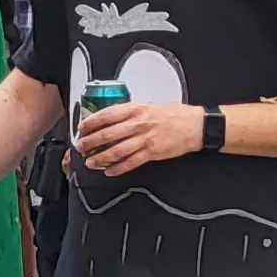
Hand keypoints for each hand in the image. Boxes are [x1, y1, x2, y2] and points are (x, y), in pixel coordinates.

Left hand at [77, 100, 201, 174]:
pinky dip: (118, 168)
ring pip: (116, 150)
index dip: (91, 122)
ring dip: (100, 157)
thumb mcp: (150, 105)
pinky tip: (109, 171)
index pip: (107, 115)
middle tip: (81, 146)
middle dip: (90, 142)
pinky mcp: (151, 153)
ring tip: (90, 162)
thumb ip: (132, 111)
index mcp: (136, 109)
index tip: (82, 128)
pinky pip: (130, 162)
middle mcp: (138, 124)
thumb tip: (113, 117)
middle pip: (107, 134)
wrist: (195, 125)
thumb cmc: (175, 114)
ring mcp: (144, 139)